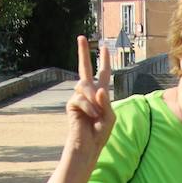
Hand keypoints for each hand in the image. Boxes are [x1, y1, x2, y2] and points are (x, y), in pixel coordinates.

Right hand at [64, 36, 113, 156]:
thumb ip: (106, 103)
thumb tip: (98, 89)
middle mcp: (88, 93)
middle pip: (84, 69)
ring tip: (96, 115)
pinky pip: (81, 98)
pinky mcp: (71, 104)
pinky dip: (89, 108)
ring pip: (86, 86)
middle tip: (81, 37)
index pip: (103, 74)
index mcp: (100, 94)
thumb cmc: (100, 132)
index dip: (103, 61)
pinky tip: (91, 116)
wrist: (88, 145)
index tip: (104, 47)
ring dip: (94, 101)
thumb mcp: (109, 117)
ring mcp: (78, 97)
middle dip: (83, 53)